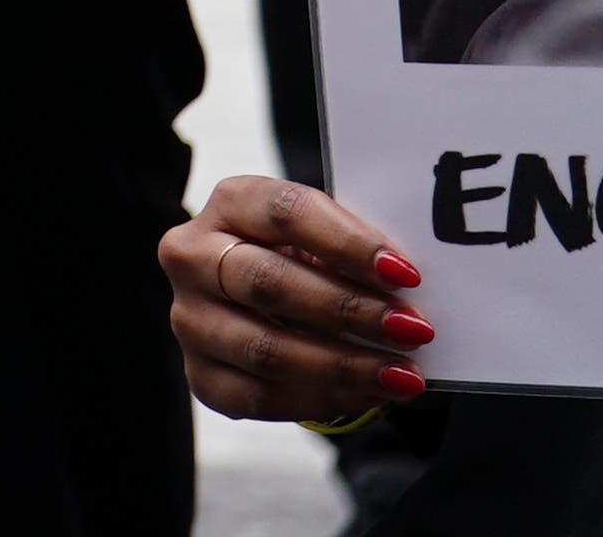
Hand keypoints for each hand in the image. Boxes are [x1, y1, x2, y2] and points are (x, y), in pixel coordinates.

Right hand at [162, 175, 430, 423]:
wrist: (263, 302)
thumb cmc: (305, 261)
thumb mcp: (325, 238)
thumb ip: (357, 249)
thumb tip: (408, 283)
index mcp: (230, 203)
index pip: (284, 212)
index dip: (347, 243)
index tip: (405, 274)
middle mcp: (193, 256)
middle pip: (267, 282)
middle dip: (349, 310)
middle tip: (412, 330)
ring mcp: (190, 319)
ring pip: (265, 349)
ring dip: (344, 366)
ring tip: (402, 374)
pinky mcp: (201, 374)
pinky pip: (260, 397)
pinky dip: (323, 399)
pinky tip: (367, 394)